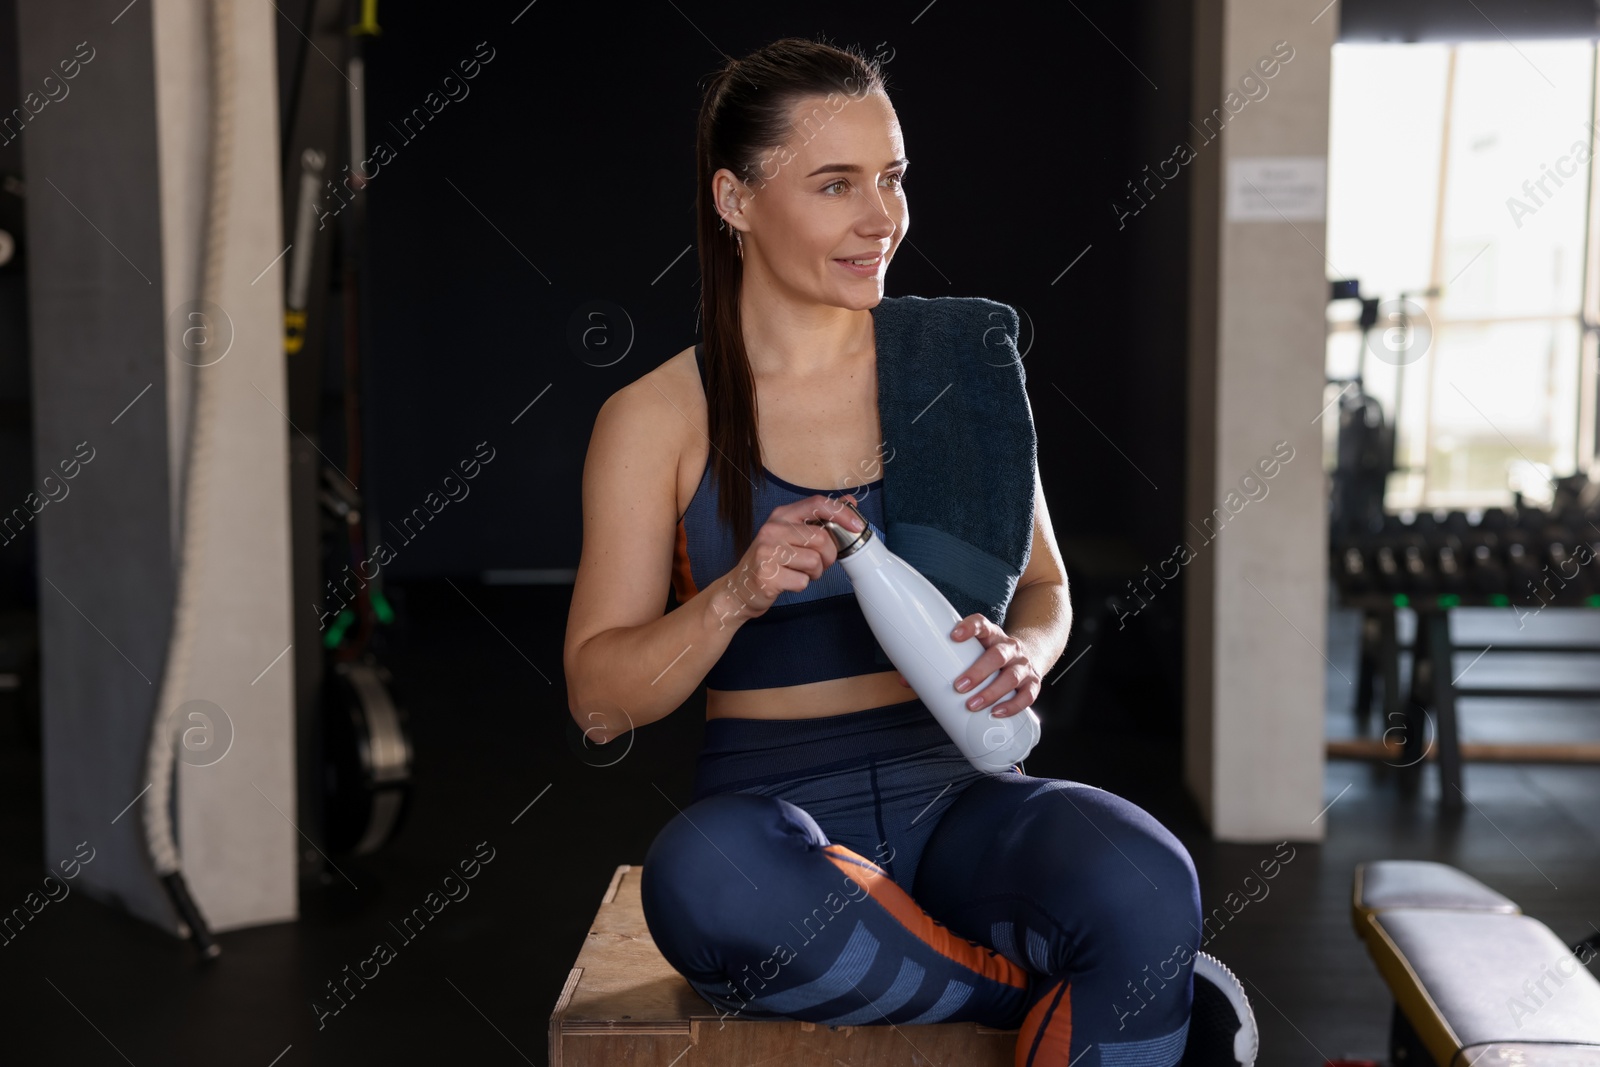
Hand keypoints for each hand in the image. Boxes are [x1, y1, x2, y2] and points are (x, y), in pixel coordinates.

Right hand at [713, 493, 863, 630]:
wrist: (739, 588)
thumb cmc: (771, 561)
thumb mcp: (791, 534)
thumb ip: (819, 519)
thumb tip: (850, 502)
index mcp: (781, 515)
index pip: (818, 504)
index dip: (842, 513)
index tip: (856, 527)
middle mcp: (772, 529)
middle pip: (822, 538)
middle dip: (828, 556)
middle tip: (817, 563)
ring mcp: (767, 551)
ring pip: (814, 561)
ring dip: (814, 573)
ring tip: (799, 572)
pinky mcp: (766, 574)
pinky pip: (802, 581)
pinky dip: (801, 585)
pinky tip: (787, 582)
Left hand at [948, 614, 1038, 717]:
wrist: (1028, 656)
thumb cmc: (990, 655)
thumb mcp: (974, 650)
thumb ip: (947, 660)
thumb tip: (908, 681)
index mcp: (992, 635)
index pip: (982, 624)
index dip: (969, 627)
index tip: (954, 636)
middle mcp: (1010, 647)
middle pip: (997, 656)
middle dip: (978, 672)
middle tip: (959, 686)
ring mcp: (1023, 665)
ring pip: (1011, 677)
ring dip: (991, 693)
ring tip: (973, 705)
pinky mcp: (1033, 683)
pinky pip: (1027, 696)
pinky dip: (1012, 706)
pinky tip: (997, 713)